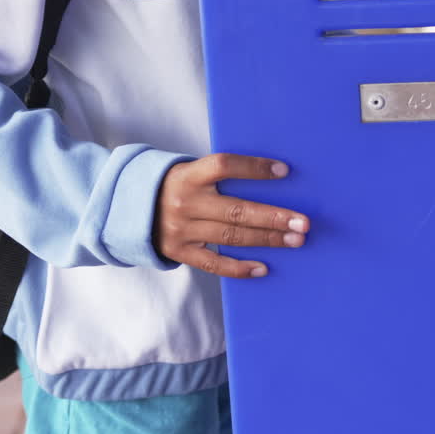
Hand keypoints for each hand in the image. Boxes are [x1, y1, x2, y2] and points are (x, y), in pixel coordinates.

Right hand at [153, 153, 308, 277]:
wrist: (131, 210)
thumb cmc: (176, 186)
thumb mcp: (189, 171)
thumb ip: (219, 174)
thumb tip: (271, 175)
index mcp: (189, 175)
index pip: (224, 166)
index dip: (253, 168)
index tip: (284, 170)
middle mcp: (185, 202)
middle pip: (236, 210)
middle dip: (273, 216)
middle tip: (303, 222)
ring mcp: (182, 230)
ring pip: (230, 237)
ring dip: (267, 239)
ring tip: (295, 240)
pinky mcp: (180, 252)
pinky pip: (214, 264)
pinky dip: (239, 267)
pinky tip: (264, 268)